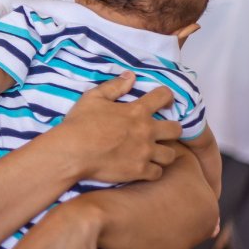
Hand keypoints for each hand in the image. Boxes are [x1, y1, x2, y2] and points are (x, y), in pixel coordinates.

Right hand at [55, 72, 179, 183]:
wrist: (72, 151)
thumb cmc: (80, 123)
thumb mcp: (93, 98)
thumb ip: (114, 86)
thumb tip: (131, 76)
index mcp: (137, 111)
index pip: (163, 97)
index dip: (166, 97)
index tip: (164, 102)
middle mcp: (146, 131)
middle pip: (176, 129)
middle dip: (171, 129)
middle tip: (161, 132)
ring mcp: (144, 153)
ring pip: (171, 155)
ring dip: (164, 153)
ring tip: (155, 154)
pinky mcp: (139, 171)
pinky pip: (158, 173)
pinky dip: (152, 171)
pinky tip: (144, 168)